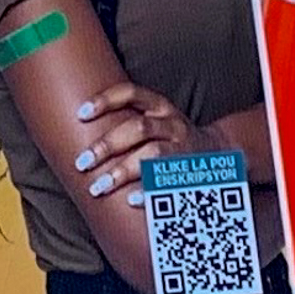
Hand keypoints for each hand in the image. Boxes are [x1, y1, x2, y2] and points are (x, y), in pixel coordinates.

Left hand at [73, 82, 198, 198]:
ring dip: (122, 171)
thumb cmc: (170, 137)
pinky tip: (129, 200)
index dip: (106, 100)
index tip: (80, 114)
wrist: (218, 155)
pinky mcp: (191, 173)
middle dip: (107, 145)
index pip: (131, 93)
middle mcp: (173, 124)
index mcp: (160, 106)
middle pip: (138, 129)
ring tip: (98, 187)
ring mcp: (184, 149)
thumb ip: (126, 120)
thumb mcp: (155, 119)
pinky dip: (148, 191)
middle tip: (81, 163)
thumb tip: (76, 126)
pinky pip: (169, 182)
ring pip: (152, 155)